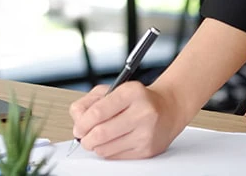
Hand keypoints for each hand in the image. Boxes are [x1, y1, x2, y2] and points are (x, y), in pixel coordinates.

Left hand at [68, 81, 185, 159]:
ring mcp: (146, 133)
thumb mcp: (114, 89)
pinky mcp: (147, 150)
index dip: (82, 122)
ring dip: (95, 146)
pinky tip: (111, 142)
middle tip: (83, 137)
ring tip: (97, 138)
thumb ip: (91, 101)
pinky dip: (108, 152)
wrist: (168, 108)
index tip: (78, 127)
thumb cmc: (138, 99)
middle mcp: (141, 112)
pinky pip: (117, 157)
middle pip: (101, 133)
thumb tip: (77, 119)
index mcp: (131, 92)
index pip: (99, 111)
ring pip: (107, 148)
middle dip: (86, 138)